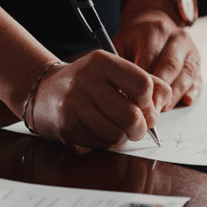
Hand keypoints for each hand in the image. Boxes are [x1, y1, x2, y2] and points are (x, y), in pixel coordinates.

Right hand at [27, 50, 171, 147]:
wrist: (44, 91)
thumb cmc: (87, 82)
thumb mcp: (112, 70)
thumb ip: (143, 81)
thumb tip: (162, 104)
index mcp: (102, 62)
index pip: (144, 85)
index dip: (149, 100)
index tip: (143, 103)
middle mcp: (87, 81)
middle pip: (133, 116)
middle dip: (141, 127)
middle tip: (137, 126)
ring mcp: (75, 105)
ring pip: (118, 135)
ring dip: (123, 136)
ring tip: (117, 127)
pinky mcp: (67, 127)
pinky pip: (101, 144)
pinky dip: (107, 142)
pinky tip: (98, 129)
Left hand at [113, 7, 201, 109]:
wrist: (153, 22)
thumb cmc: (133, 39)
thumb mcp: (120, 44)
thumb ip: (119, 65)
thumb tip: (118, 93)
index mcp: (154, 31)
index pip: (149, 60)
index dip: (140, 84)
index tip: (132, 101)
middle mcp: (176, 38)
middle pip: (170, 67)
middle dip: (159, 92)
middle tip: (148, 111)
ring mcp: (190, 50)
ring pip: (187, 75)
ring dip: (174, 95)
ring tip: (161, 110)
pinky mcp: (198, 62)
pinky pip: (199, 79)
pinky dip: (194, 92)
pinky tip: (185, 101)